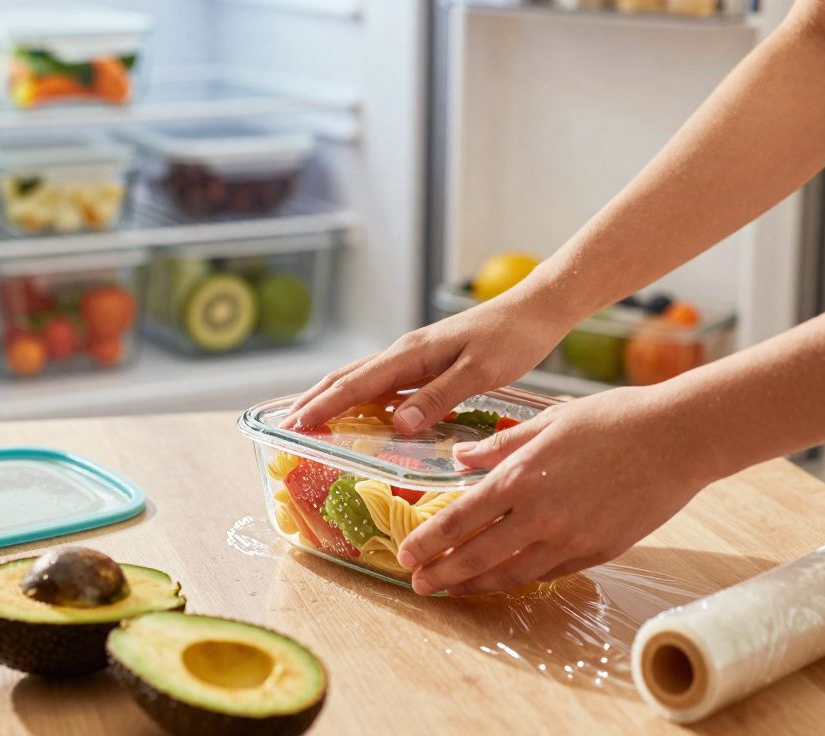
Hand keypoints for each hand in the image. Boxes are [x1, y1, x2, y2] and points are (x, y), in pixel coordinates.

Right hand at [281, 293, 566, 432]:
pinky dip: (360, 398)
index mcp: (412, 354)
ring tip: (308, 419)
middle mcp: (406, 353)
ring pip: (362, 378)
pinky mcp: (428, 362)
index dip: (323, 406)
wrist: (537, 309)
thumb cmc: (514, 338)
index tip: (295, 425)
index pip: (357, 384)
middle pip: (348, 377)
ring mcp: (415, 356)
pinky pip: (384, 383)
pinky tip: (359, 414)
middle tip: (287, 428)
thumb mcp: (480, 372)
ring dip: (332, 398)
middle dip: (315, 401)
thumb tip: (397, 424)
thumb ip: (439, 397)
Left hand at [396, 385, 725, 595]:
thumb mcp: (549, 420)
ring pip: (512, 574)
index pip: (460, 519)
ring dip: (477, 585)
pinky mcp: (598, 551)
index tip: (405, 554)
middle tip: (417, 585)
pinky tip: (505, 579)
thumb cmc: (614, 419)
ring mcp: (571, 539)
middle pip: (477, 556)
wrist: (677, 438)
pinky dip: (521, 578)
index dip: (428, 541)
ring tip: (453, 590)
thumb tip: (462, 457)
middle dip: (442, 574)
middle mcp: (540, 515)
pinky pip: (549, 573)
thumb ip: (502, 444)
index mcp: (522, 476)